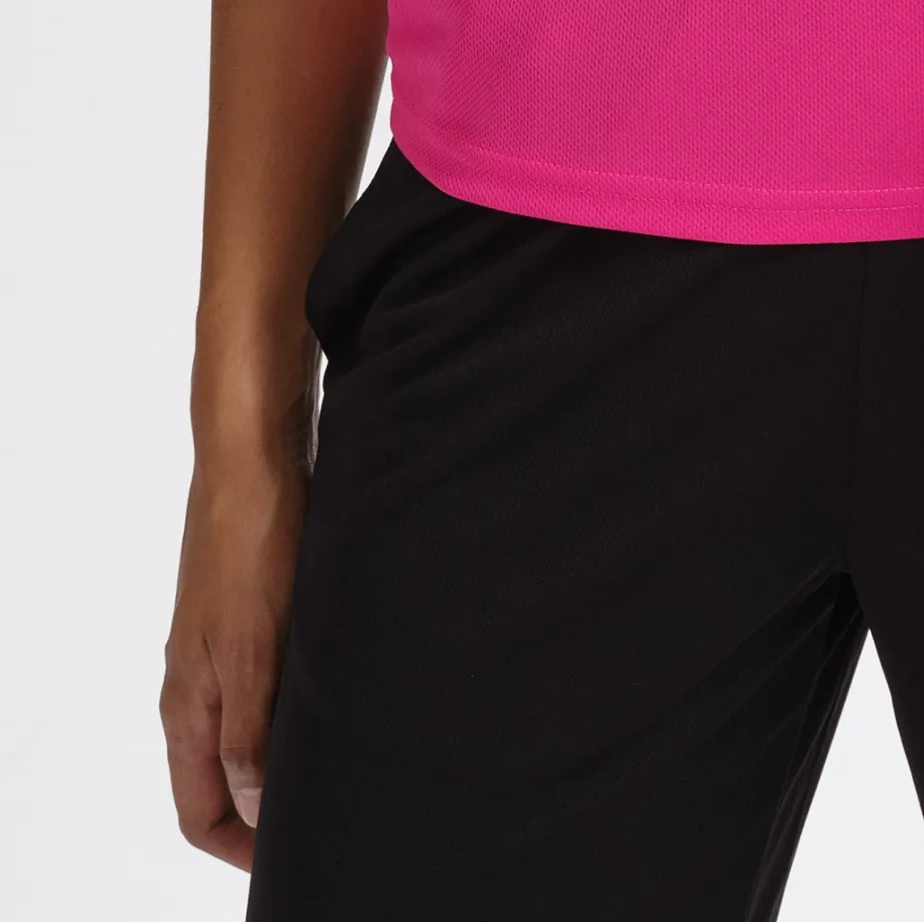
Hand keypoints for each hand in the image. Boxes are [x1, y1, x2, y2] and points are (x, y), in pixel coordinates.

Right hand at [161, 436, 306, 868]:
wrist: (253, 457)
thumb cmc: (251, 544)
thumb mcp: (254, 650)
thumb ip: (248, 734)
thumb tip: (249, 811)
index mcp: (187, 704)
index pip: (198, 810)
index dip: (240, 847)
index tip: (291, 859)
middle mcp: (196, 684)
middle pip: (218, 779)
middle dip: (263, 811)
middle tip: (327, 820)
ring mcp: (220, 648)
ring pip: (244, 731)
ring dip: (282, 758)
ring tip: (343, 767)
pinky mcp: (249, 614)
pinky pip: (264, 685)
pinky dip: (292, 709)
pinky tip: (340, 697)